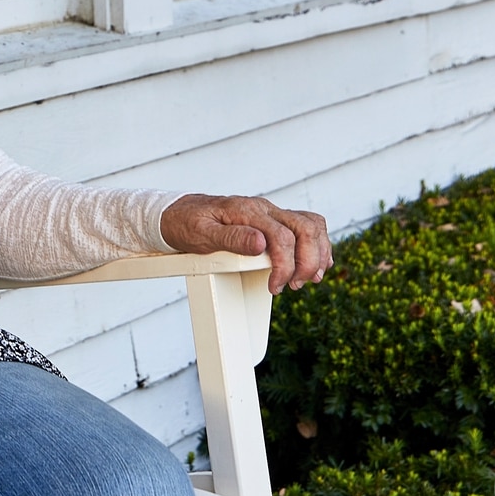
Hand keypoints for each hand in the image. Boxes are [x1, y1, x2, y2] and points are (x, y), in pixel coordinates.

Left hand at [159, 193, 331, 294]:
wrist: (177, 213)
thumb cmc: (187, 224)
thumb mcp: (202, 234)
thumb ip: (232, 238)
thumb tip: (260, 244)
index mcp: (247, 211)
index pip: (282, 237)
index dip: (284, 266)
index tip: (276, 286)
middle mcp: (263, 209)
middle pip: (305, 229)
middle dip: (308, 261)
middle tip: (294, 285)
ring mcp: (269, 213)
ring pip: (310, 225)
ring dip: (317, 253)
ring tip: (309, 278)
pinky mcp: (272, 220)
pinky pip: (304, 225)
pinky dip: (316, 244)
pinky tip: (314, 262)